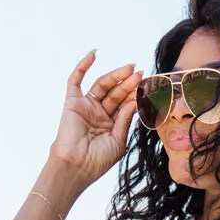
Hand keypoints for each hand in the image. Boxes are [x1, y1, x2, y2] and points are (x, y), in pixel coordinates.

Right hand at [50, 50, 142, 185]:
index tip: (147, 85)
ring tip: (130, 69)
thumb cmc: (97, 160)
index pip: (125, 105)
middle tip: (140, 74)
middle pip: (116, 93)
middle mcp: (99, 114)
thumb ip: (125, 120)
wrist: (76, 166)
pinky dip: (83, 66)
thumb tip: (133, 100)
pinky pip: (76, 80)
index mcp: (111, 125)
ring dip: (115, 76)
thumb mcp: (118, 141)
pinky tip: (94, 54)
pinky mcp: (73, 102)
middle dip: (128, 83)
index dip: (135, 94)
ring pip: (102, 86)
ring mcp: (86, 107)